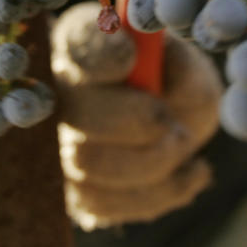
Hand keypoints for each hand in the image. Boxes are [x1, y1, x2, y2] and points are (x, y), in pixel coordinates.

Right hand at [51, 2, 219, 228]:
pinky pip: (102, 203)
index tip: (130, 57)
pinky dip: (159, 193)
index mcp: (84, 43)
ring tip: (184, 143)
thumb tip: (167, 85)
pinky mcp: (71, 191)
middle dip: (137, 122)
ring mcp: (56, 145)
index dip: (98, 53)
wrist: (175, 125)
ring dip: (152, 161)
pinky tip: (190, 172)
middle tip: (175, 125)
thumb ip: (182, 69)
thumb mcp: (189, 69)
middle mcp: (57, 91)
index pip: (76, 43)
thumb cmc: (174, 85)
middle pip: (75, 112)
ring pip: (86, 163)